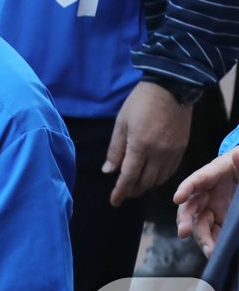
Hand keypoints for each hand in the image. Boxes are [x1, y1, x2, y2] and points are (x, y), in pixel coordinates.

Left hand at [103, 80, 193, 205]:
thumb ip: (116, 149)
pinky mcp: (182, 149)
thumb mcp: (121, 123)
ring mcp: (173, 152)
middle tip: (123, 194)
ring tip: (135, 186)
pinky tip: (152, 176)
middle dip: (133, 190)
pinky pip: (170, 171)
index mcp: (140, 146)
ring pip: (159, 179)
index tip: (114, 201)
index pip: (128, 176)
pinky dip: (160, 178)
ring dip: (146, 185)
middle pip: (145, 181)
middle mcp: (158, 154)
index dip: (121, 191)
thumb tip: (108, 171)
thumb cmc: (140, 103)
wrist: (171, 89)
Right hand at [176, 147, 238, 256]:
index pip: (196, 180)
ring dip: (201, 237)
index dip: (186, 188)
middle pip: (191, 206)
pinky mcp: (218, 217)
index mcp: (211, 174)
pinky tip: (216, 251)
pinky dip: (213, 241)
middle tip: (183, 232)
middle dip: (186, 220)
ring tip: (209, 251)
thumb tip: (237, 154)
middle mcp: (205, 192)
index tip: (178, 199)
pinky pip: (213, 230)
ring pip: (199, 222)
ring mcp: (210, 205)